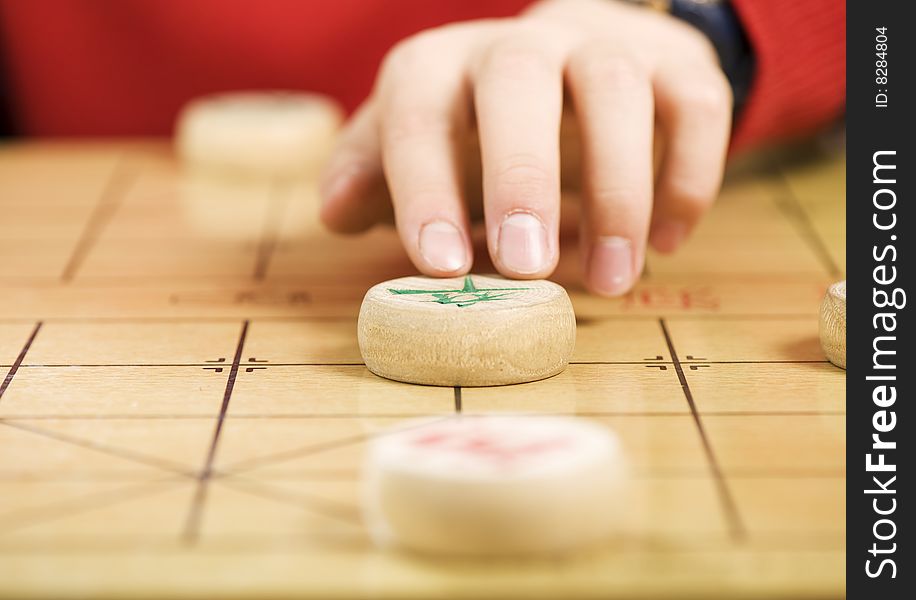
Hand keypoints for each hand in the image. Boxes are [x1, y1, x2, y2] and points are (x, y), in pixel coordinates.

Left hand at [319, 0, 731, 295]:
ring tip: (610, 283)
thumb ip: (375, 173)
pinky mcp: (676, 66)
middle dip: (522, 177)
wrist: (582, 62)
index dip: (426, 184)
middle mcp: (521, 44)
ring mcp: (604, 46)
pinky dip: (688, 177)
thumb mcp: (421, 146)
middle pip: (517, 82)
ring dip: (616, 193)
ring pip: (614, 91)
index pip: (421, 109)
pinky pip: (696, 105)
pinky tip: (666, 242)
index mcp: (444, 66)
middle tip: (529, 271)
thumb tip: (335, 212)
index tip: (442, 267)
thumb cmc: (482, 126)